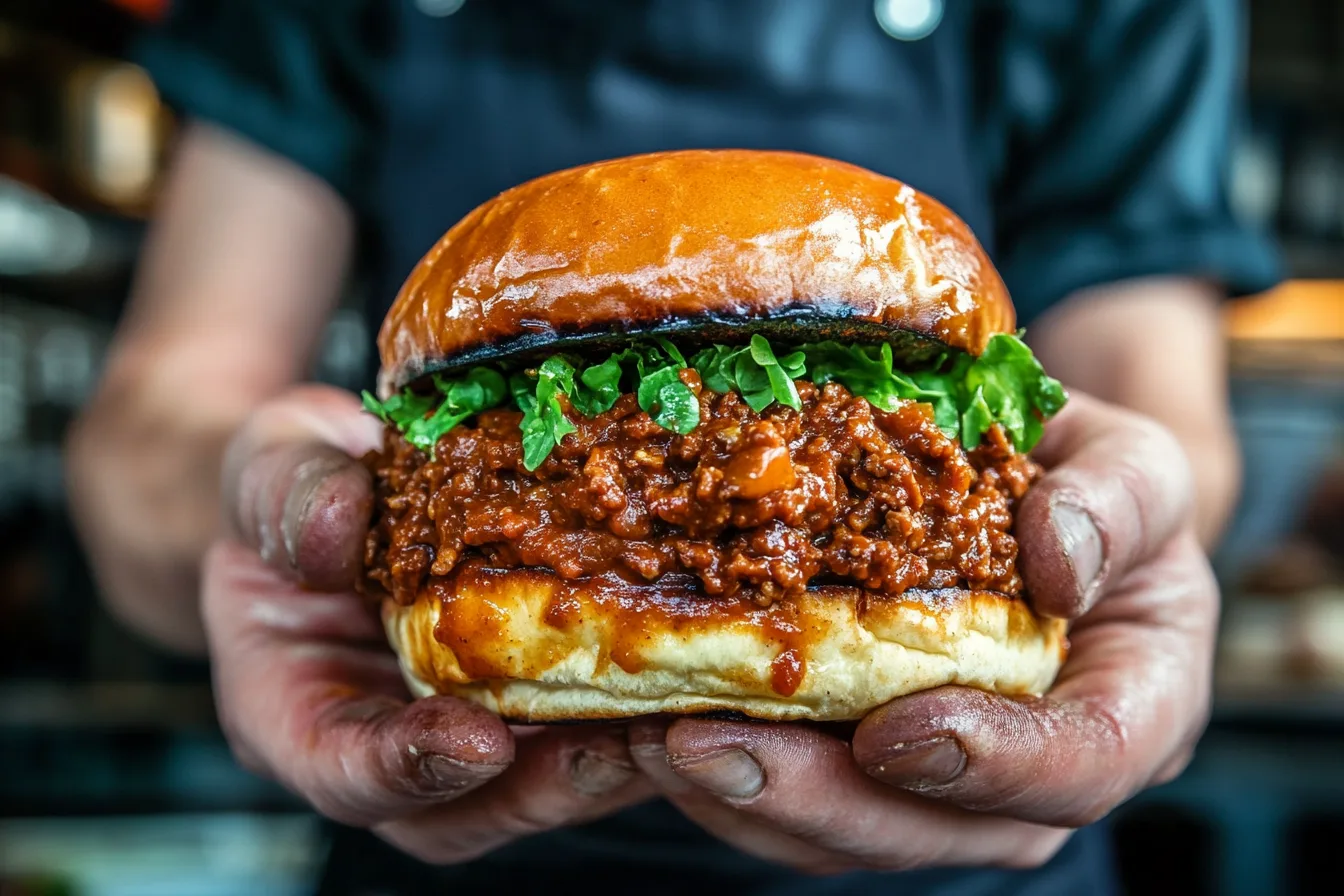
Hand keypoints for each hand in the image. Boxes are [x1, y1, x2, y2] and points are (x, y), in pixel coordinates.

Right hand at [209, 385, 653, 862]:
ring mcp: (459, 723)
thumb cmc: (292, 484)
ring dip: (605, 762)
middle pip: (455, 810)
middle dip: (539, 789)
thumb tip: (337, 525)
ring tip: (674, 718)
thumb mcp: (269, 466)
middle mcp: (381, 738)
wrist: (348, 482)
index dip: (406, 770)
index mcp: (293, 704)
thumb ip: (284, 496)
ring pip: (531, 784)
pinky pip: (575, 722)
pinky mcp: (526, 695)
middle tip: (616, 747)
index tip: (478, 741)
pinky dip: (630, 708)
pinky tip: (685, 672)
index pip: (337, 769)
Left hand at [629, 393, 1213, 871]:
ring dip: (750, 799)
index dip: (994, 764)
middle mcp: (1041, 768)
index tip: (893, 732)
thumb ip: (1117, 503)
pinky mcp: (874, 763)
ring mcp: (954, 778)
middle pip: (945, 830)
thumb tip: (1057, 557)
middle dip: (821, 801)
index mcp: (1132, 703)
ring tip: (652, 738)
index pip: (1085, 764)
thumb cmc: (1094, 482)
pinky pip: (807, 797)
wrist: (1038, 493)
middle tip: (704, 746)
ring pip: (858, 831)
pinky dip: (730, 775)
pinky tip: (654, 726)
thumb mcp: (1131, 464)